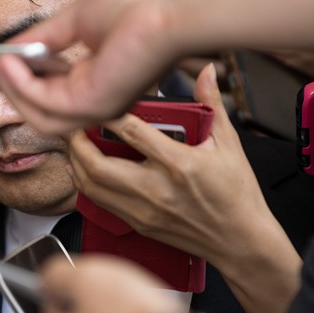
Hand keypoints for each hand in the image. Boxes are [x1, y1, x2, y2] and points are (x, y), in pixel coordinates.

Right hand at [0, 0, 174, 132]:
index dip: (6, 80)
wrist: (169, 11)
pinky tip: (7, 63)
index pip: (40, 88)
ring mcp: (92, 109)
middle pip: (33, 106)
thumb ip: (41, 41)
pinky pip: (43, 102)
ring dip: (8, 88)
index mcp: (91, 82)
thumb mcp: (75, 21)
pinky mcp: (91, 106)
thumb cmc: (137, 10)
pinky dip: (20, 84)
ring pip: (35, 112)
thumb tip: (9, 50)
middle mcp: (92, 103)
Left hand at [69, 64, 277, 266]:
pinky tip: (83, 170)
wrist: (239, 241)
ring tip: (74, 145)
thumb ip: (210, 105)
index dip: (108, 115)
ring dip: (76, 163)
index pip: (132, 133)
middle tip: (74, 126)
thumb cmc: (236, 194)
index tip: (98, 102)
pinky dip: (85, 184)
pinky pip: (99, 202)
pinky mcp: (138, 223)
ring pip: (92, 187)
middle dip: (78, 143)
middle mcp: (155, 189)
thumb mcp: (228, 144)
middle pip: (99, 165)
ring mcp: (143, 210)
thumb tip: (206, 72)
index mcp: (178, 164)